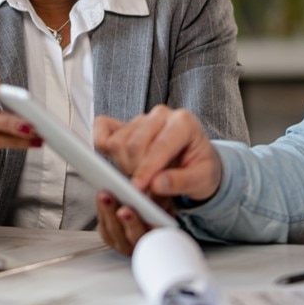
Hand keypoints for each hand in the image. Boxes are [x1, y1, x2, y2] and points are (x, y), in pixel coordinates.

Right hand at [92, 108, 220, 254]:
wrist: (197, 162)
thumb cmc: (201, 169)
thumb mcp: (202, 180)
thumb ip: (181, 182)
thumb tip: (157, 184)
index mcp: (184, 122)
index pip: (160, 146)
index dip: (147, 169)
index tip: (138, 189)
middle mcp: (161, 115)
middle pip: (134, 143)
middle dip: (134, 170)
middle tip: (142, 189)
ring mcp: (141, 118)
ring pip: (118, 141)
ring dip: (122, 164)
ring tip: (138, 177)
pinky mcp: (125, 124)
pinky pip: (103, 128)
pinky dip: (101, 143)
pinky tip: (114, 160)